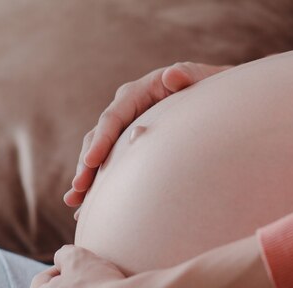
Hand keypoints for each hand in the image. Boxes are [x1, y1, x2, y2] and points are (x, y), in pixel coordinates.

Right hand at [64, 62, 231, 217]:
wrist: (217, 98)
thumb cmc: (209, 85)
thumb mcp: (202, 78)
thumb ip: (188, 75)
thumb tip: (172, 75)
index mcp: (139, 92)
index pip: (114, 117)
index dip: (101, 140)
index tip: (91, 162)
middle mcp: (127, 109)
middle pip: (99, 137)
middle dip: (87, 165)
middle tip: (78, 189)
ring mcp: (127, 127)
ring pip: (100, 153)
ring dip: (87, 177)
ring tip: (75, 202)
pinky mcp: (132, 144)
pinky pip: (112, 164)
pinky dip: (100, 184)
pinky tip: (86, 208)